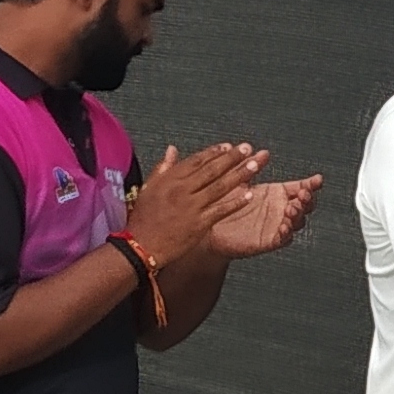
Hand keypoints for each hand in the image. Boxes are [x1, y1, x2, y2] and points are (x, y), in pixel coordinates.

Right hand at [126, 141, 266, 266]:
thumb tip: (172, 149)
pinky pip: (221, 210)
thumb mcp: (148, 188)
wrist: (139, 246)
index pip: (196, 160)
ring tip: (254, 166)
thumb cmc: (142, 220)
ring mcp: (191, 207)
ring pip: (219, 187)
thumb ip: (163, 168)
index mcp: (169, 179)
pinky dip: (236, 202)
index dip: (214, 152)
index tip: (228, 146)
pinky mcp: (199, 224)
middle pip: (212, 170)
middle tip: (247, 149)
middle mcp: (181, 190)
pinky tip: (249, 195)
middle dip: (232, 157)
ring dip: (239, 175)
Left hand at [208, 174, 322, 258]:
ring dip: (298, 215)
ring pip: (298, 222)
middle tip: (303, 194)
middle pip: (305, 205)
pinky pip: (284, 239)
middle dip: (308, 199)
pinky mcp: (269, 241)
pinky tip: (284, 227)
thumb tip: (262, 152)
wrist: (210, 227)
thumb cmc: (223, 204)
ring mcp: (276, 225)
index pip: (301, 187)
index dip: (311, 184)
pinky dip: (286, 233)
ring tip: (291, 209)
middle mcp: (280, 209)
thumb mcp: (237, 181)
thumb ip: (250, 166)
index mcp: (276, 193)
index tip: (317, 179)